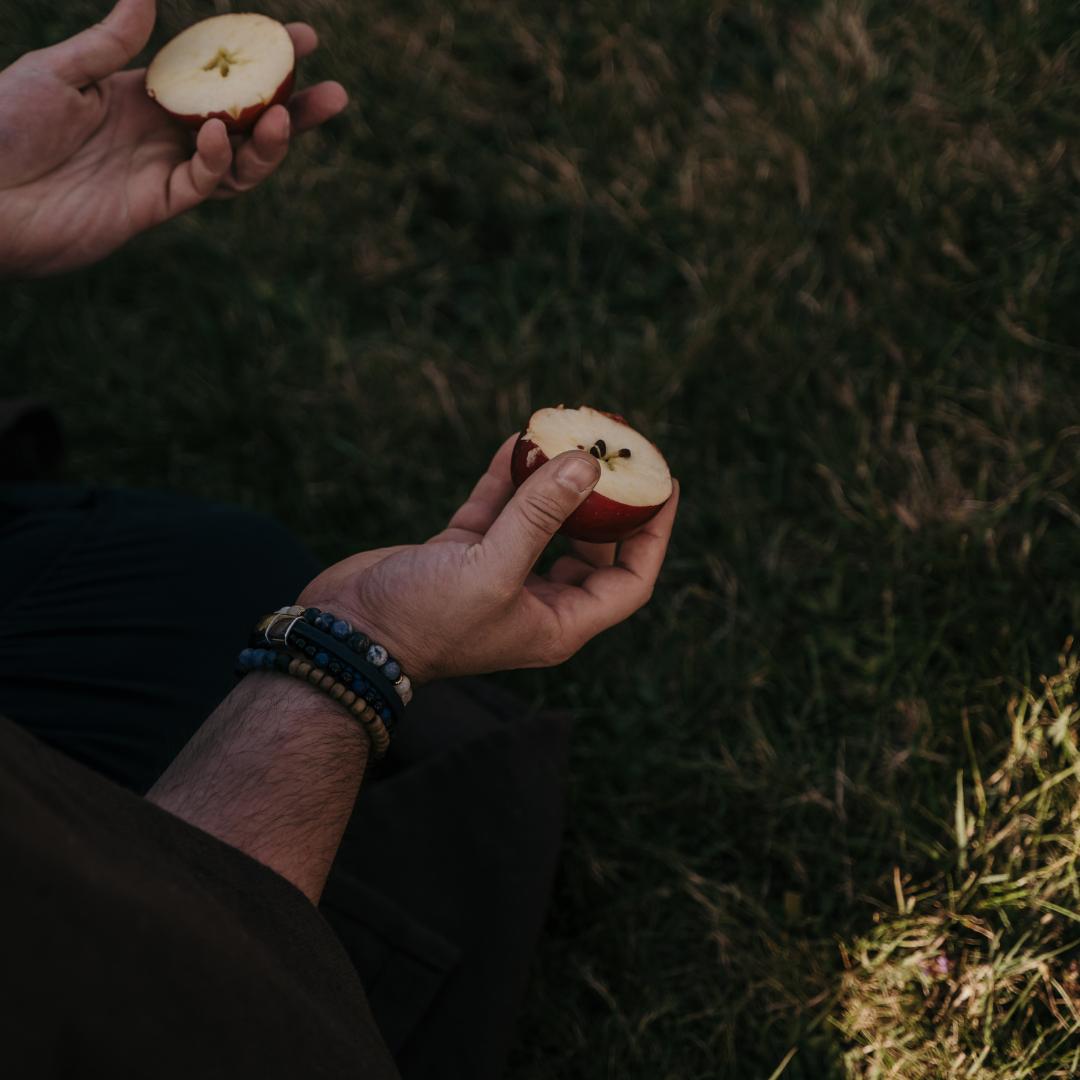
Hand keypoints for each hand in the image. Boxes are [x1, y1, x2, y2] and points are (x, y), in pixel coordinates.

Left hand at [0, 0, 346, 278]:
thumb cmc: (3, 125)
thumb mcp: (59, 71)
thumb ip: (112, 43)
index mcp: (143, 93)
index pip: (216, 72)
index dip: (259, 56)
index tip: (302, 39)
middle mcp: (162, 132)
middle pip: (244, 121)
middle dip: (293, 109)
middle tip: (335, 94)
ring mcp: (163, 171)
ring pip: (238, 160)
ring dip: (272, 144)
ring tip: (290, 117)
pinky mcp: (157, 205)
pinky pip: (202, 182)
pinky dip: (216, 160)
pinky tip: (214, 132)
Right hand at [298, 435, 679, 684]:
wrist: (346, 636)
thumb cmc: (424, 619)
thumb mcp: (491, 568)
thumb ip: (540, 516)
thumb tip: (587, 464)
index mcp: (557, 621)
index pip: (629, 580)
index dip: (653, 534)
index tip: (666, 484)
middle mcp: (534, 600)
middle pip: (592, 548)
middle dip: (607, 502)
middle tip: (618, 453)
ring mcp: (496, 574)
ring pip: (542, 521)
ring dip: (554, 481)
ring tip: (569, 435)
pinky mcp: (460, 553)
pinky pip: (498, 509)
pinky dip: (508, 477)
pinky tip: (516, 441)